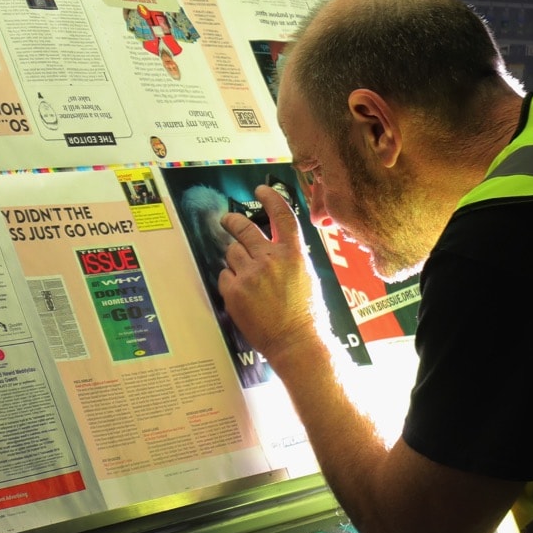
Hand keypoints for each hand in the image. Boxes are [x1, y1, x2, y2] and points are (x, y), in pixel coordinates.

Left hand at [218, 185, 325, 370]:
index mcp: (293, 254)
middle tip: (227, 220)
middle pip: (244, 228)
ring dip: (236, 260)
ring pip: (232, 253)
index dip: (270, 198)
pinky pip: (224, 275)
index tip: (260, 189)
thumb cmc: (306, 315)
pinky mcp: (234, 290)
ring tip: (247, 278)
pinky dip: (230, 282)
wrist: (295, 342)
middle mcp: (270, 258)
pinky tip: (243, 296)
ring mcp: (250, 274)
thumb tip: (276, 248)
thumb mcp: (307, 278)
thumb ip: (290, 258)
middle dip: (232, 221)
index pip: (281, 215)